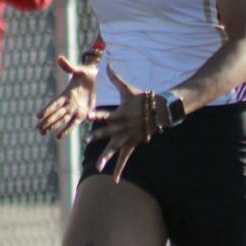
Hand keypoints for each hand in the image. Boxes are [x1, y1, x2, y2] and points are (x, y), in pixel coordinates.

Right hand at [36, 55, 97, 138]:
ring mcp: (74, 109)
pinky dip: (66, 129)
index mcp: (66, 94)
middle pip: (56, 114)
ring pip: (62, 120)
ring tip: (42, 133)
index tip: (38, 116)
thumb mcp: (79, 70)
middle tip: (37, 129)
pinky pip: (73, 123)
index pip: (55, 103)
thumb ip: (70, 67)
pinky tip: (58, 136)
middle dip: (47, 121)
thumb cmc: (87, 73)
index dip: (47, 109)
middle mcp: (68, 103)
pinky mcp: (83, 114)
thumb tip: (60, 59)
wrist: (98, 79)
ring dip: (53, 126)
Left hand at [85, 64, 147, 181]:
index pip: (105, 115)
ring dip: (106, 158)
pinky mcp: (132, 145)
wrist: (159, 111)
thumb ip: (115, 79)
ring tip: (98, 167)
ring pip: (115, 149)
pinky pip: (125, 159)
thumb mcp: (128, 90)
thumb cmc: (142, 99)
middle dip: (97, 137)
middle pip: (108, 133)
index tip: (87, 116)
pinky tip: (114, 180)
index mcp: (119, 114)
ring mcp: (127, 137)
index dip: (96, 115)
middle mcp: (122, 127)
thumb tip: (108, 65)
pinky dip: (119, 170)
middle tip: (86, 141)